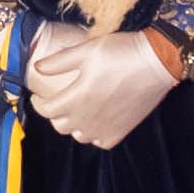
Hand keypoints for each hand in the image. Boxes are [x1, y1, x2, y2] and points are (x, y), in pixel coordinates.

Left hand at [24, 21, 183, 149]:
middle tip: (58, 99)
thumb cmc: (121, 52)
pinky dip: (93, 134)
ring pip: (79, 136)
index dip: (38, 102)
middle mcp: (88, 119)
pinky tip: (95, 121)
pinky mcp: (121, 131)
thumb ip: (58, 62)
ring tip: (77, 109)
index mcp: (76, 99)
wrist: (157, 62)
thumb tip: (36, 68)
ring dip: (73, 124)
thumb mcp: (86, 50)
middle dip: (54, 113)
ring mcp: (105, 128)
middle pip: (60, 125)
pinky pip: (99, 142)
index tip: (39, 94)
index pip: (46, 110)